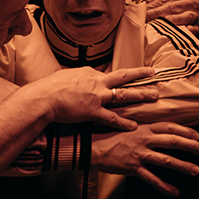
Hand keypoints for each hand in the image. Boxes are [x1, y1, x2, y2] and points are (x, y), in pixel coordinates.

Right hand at [35, 66, 158, 129]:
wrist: (44, 98)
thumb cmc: (49, 87)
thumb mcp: (64, 76)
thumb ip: (75, 77)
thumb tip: (75, 78)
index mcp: (89, 73)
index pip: (105, 74)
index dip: (112, 78)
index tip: (121, 78)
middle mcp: (97, 82)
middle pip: (123, 76)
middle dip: (139, 74)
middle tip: (153, 74)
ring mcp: (97, 96)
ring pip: (124, 94)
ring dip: (141, 94)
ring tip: (155, 96)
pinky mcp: (94, 111)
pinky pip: (112, 118)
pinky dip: (124, 123)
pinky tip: (133, 126)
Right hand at [91, 122, 198, 196]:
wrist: (90, 147)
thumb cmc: (105, 136)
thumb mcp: (124, 126)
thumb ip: (140, 129)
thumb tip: (154, 130)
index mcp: (142, 129)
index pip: (168, 127)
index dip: (184, 131)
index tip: (197, 135)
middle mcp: (143, 140)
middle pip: (172, 142)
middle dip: (190, 146)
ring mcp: (139, 155)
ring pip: (166, 160)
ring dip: (182, 166)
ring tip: (195, 170)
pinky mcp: (133, 168)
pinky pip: (151, 179)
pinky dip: (164, 186)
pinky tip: (174, 192)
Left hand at [144, 0, 198, 34]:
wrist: (178, 0)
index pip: (166, 0)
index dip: (154, 7)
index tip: (145, 14)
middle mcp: (192, 2)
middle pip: (174, 8)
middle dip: (159, 15)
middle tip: (148, 20)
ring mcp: (196, 14)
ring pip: (185, 17)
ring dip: (173, 22)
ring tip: (162, 24)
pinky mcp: (197, 25)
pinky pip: (194, 29)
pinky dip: (187, 31)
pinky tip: (179, 32)